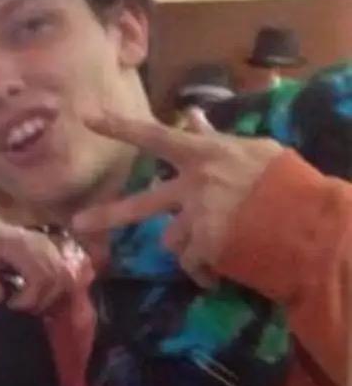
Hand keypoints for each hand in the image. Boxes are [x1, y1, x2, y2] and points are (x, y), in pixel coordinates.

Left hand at [0, 212, 80, 312]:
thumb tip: (1, 297)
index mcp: (19, 245)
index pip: (41, 276)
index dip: (30, 298)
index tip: (11, 305)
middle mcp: (40, 243)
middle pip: (60, 278)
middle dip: (42, 301)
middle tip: (21, 307)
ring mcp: (51, 244)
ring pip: (69, 275)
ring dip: (54, 296)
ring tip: (31, 303)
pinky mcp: (55, 249)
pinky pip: (73, 268)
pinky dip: (64, 285)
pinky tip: (45, 295)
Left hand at [71, 111, 284, 288]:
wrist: (307, 221)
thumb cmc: (284, 180)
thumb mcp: (253, 150)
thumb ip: (214, 137)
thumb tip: (193, 114)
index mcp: (204, 156)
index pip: (155, 137)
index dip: (121, 127)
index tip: (89, 118)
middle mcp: (192, 187)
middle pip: (141, 204)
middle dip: (106, 216)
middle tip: (77, 225)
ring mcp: (195, 219)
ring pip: (173, 238)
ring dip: (189, 244)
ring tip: (221, 243)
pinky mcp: (203, 249)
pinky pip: (192, 264)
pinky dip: (203, 271)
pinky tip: (220, 270)